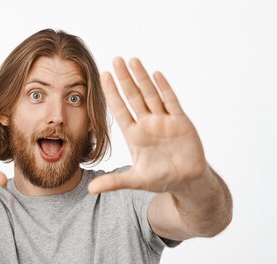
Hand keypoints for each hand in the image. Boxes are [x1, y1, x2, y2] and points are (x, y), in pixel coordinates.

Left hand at [88, 57, 207, 194]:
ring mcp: (164, 121)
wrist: (187, 181)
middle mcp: (148, 124)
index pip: (120, 110)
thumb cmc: (161, 179)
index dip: (112, 93)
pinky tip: (156, 74)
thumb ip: (113, 182)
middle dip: (124, 79)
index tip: (103, 76)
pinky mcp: (181, 122)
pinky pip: (171, 102)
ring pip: (151, 95)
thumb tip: (90, 190)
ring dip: (142, 78)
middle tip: (115, 60)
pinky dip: (164, 88)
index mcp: (134, 136)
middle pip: (133, 97)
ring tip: (132, 60)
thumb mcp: (135, 181)